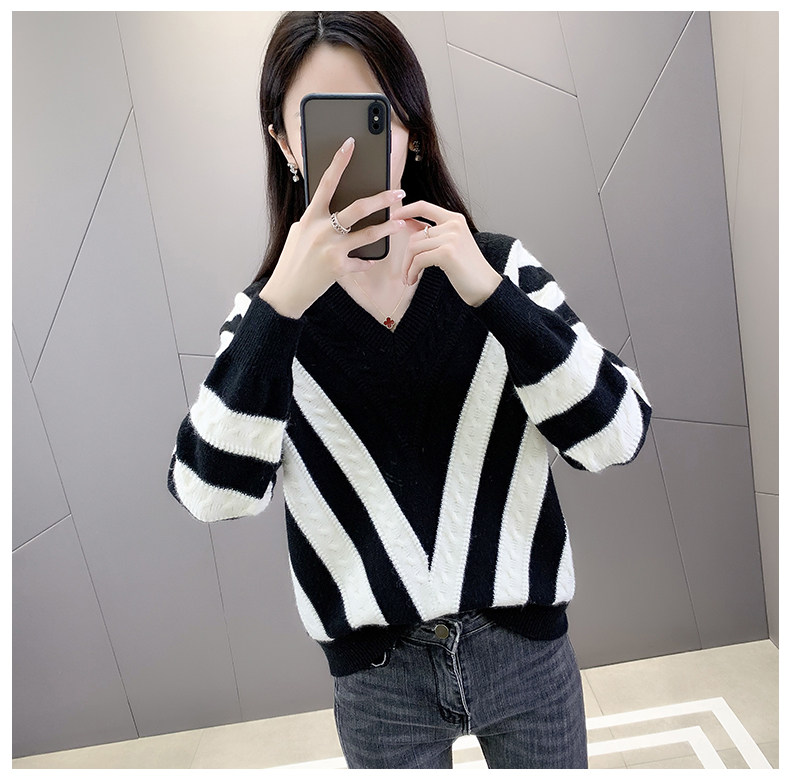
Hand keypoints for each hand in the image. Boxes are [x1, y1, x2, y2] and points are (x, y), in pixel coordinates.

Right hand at [260, 137, 406, 317]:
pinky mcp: (337, 267)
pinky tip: (371, 261)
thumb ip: (317, 220)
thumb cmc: (294, 260)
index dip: (338, 161)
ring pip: (367, 234)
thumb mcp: (300, 233)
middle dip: (381, 198)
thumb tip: (335, 209)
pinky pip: (361, 262)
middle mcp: (321, 229)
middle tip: (398, 193)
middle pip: (357, 208)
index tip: (350, 144)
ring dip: (387, 227)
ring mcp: (330, 248)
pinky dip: (367, 261)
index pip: (326, 182)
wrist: (285, 291)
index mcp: (310, 216)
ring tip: (400, 222)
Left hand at [390, 201, 502, 306]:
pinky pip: (418, 260)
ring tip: (409, 278)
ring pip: (414, 248)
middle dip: (406, 256)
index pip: (424, 207)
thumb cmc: (468, 269)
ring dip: (407, 266)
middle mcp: (453, 225)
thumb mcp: (451, 245)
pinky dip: (411, 272)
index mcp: (455, 219)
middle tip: (406, 271)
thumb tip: (408, 223)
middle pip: (415, 236)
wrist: (485, 286)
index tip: (393, 216)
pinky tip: (412, 280)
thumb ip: (432, 233)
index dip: (405, 210)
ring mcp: (451, 238)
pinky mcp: (447, 253)